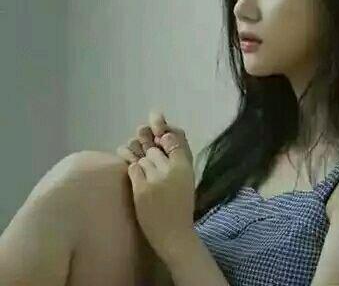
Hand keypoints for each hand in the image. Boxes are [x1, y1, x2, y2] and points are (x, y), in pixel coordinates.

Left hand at [117, 111, 195, 264]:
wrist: (175, 234)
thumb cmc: (181, 205)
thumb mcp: (187, 177)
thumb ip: (178, 156)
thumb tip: (163, 133)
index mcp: (186, 165)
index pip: (172, 138)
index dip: (161, 129)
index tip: (155, 121)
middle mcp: (172, 169)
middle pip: (154, 148)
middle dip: (149, 151)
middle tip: (148, 155)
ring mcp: (156, 178)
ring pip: (143, 157)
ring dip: (140, 161)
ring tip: (142, 168)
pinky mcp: (142, 188)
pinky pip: (133, 168)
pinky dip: (133, 169)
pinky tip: (136, 175)